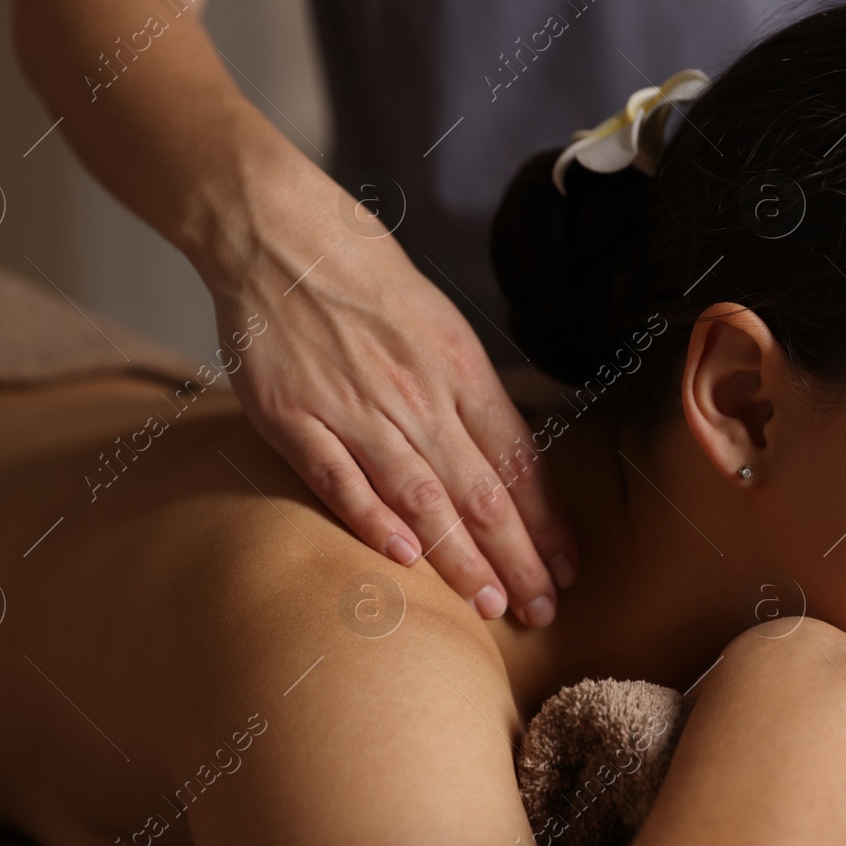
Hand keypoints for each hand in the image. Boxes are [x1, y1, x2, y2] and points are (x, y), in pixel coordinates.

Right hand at [201, 165, 580, 625]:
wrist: (279, 234)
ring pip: (419, 494)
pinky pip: (339, 478)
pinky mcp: (293, 417)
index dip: (544, 520)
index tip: (566, 568)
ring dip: (459, 556)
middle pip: (479, 489)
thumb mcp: (440, 324)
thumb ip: (470, 393)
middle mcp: (416, 391)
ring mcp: (353, 406)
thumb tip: (510, 455)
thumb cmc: (365, 279)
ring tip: (489, 605)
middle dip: (516, 557)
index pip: (516, 459)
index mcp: (458, 367)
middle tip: (541, 611)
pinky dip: (371, 520)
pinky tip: (403, 560)